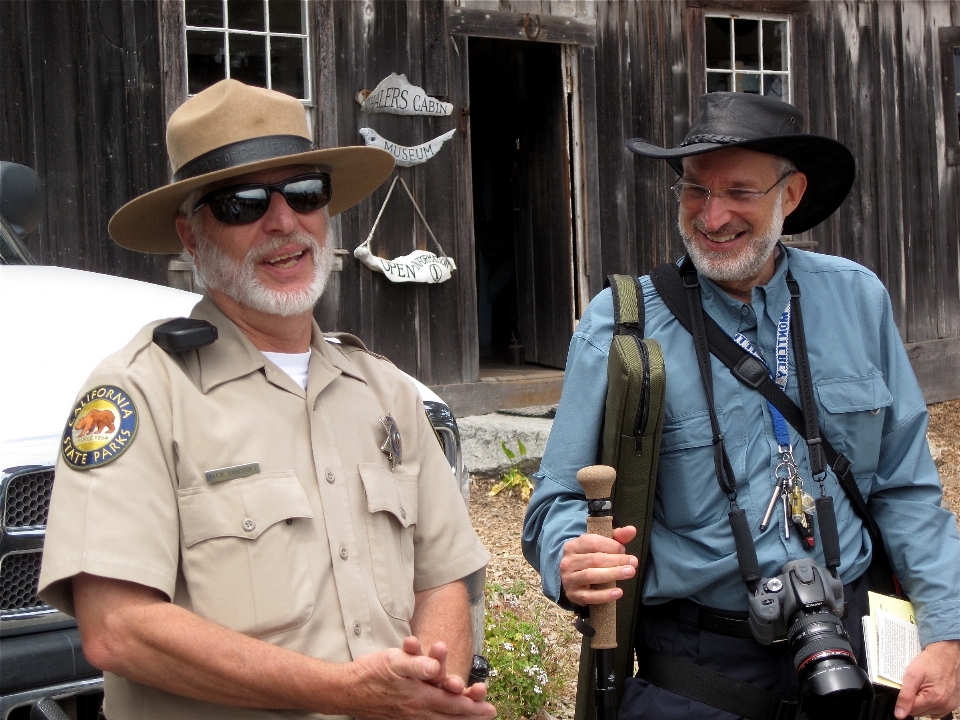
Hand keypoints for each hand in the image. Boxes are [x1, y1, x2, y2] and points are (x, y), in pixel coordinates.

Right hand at [337, 641, 495, 719]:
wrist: (345, 690)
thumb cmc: (370, 673)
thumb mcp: (393, 661)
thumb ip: (416, 664)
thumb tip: (435, 666)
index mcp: (419, 697)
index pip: (452, 704)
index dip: (472, 706)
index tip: (489, 709)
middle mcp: (417, 710)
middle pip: (449, 715)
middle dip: (470, 715)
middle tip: (487, 714)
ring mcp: (408, 716)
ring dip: (456, 718)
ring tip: (470, 718)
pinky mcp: (400, 717)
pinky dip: (438, 719)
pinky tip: (440, 718)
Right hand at [559, 526, 637, 605]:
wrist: (571, 577)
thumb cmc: (589, 557)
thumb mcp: (599, 544)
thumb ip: (616, 537)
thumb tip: (632, 530)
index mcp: (573, 546)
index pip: (592, 542)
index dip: (610, 545)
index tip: (623, 549)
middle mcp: (568, 562)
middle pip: (594, 559)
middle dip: (616, 560)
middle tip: (633, 563)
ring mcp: (569, 579)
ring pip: (591, 576)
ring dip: (613, 574)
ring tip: (629, 573)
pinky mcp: (573, 595)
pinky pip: (589, 596)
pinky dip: (605, 595)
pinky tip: (618, 592)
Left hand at [894, 639, 959, 718]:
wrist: (946, 654)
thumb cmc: (930, 661)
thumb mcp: (912, 675)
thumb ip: (905, 696)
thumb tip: (899, 714)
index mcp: (934, 699)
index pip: (911, 711)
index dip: (904, 700)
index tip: (905, 689)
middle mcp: (944, 705)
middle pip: (920, 713)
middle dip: (914, 701)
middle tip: (915, 686)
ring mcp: (950, 705)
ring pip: (928, 712)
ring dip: (923, 703)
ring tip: (923, 687)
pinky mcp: (954, 703)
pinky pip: (938, 710)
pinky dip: (932, 703)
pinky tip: (930, 691)